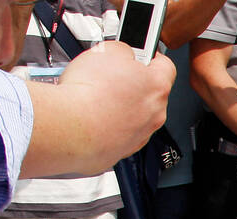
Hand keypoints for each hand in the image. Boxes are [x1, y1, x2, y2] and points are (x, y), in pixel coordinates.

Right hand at [59, 41, 174, 160]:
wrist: (71, 128)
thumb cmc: (90, 92)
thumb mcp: (108, 50)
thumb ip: (123, 51)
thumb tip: (124, 55)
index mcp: (157, 87)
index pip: (165, 66)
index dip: (150, 57)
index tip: (139, 54)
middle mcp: (155, 115)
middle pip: (148, 93)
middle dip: (131, 83)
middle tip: (109, 76)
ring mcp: (140, 135)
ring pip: (134, 115)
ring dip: (119, 105)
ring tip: (94, 97)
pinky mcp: (122, 150)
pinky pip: (119, 133)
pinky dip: (108, 124)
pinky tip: (90, 116)